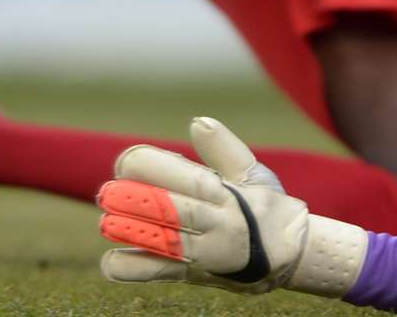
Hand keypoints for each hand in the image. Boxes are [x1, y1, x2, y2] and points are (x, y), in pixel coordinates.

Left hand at [97, 117, 367, 297]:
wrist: (291, 256)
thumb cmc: (266, 207)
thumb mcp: (253, 172)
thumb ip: (223, 149)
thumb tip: (198, 121)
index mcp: (228, 195)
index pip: (189, 178)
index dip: (155, 168)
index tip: (128, 160)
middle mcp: (217, 224)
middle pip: (175, 211)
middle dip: (138, 200)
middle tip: (106, 191)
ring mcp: (206, 253)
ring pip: (168, 244)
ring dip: (134, 233)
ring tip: (106, 221)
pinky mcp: (194, 274)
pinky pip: (163, 274)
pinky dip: (135, 269)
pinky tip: (112, 260)